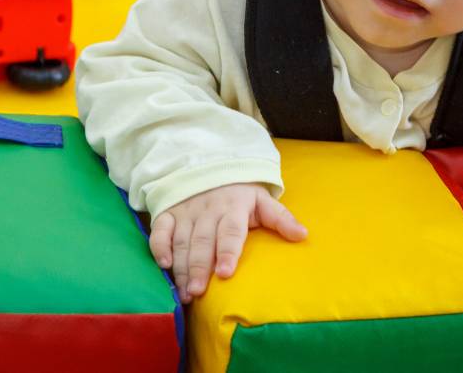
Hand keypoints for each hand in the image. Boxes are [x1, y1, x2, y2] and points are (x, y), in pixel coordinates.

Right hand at [148, 183, 306, 302]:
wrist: (212, 168)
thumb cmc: (241, 194)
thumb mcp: (263, 201)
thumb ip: (281, 219)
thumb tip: (303, 235)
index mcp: (234, 208)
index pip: (231, 232)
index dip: (227, 252)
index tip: (225, 273)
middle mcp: (208, 211)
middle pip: (203, 242)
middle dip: (200, 268)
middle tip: (198, 292)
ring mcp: (187, 212)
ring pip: (182, 241)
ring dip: (181, 266)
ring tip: (185, 291)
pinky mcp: (169, 213)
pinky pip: (160, 230)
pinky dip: (159, 246)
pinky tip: (164, 264)